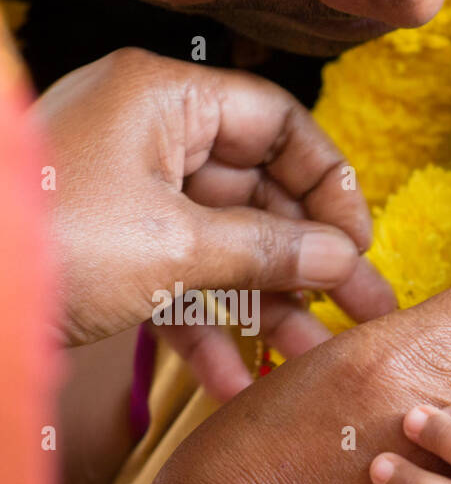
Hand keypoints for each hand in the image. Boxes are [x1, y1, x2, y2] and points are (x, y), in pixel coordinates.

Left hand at [34, 48, 395, 397]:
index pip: (279, 124)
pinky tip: (235, 381)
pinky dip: (208, 330)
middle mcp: (150, 141)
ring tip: (315, 357)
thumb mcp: (175, 245)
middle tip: (368, 309)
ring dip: (270, 306)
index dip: (330, 182)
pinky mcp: (110, 256)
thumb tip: (344, 257)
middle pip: (259, 194)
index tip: (359, 242)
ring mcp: (129, 201)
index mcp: (165, 102)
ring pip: (225, 248)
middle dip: (313, 260)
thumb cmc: (50, 241)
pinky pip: (179, 286)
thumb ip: (270, 249)